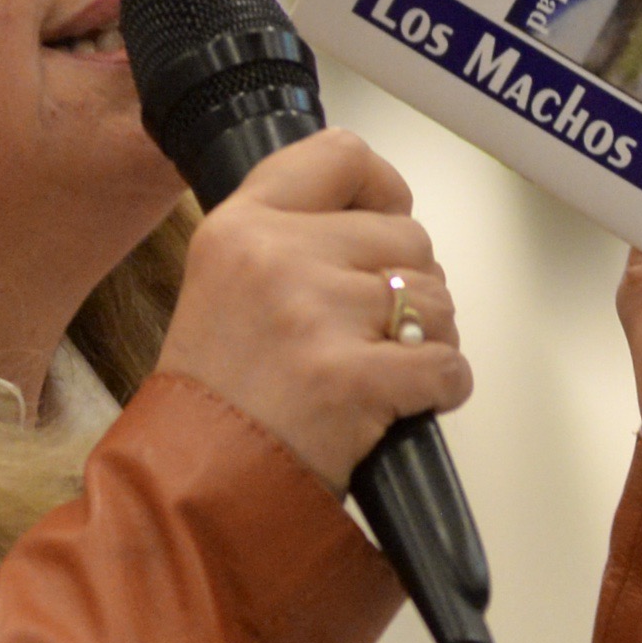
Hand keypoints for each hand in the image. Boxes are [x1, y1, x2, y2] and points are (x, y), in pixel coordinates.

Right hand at [154, 131, 471, 491]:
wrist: (195, 487)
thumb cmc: (216, 400)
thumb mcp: (223, 285)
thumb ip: (289, 241)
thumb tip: (384, 224)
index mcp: (241, 226)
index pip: (341, 155)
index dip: (384, 190)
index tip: (386, 223)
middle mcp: (277, 256)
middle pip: (408, 237)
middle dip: (410, 288)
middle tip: (376, 333)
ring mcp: (316, 315)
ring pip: (436, 300)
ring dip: (430, 340)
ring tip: (384, 373)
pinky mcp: (351, 377)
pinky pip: (447, 364)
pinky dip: (443, 389)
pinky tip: (406, 403)